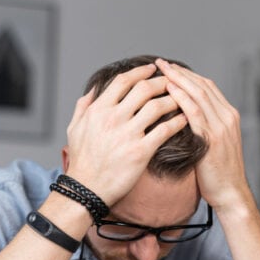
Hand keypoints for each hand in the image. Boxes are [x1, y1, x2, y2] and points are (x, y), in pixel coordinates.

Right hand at [64, 63, 187, 205]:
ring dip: (173, 99)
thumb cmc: (81, 161)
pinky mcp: (140, 151)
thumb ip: (84, 106)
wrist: (86, 189)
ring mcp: (127, 134)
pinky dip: (177, 122)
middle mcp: (113, 118)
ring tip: (182, 99)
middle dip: (162, 82)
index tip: (152, 69)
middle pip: (144, 89)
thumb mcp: (75, 128)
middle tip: (172, 81)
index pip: (123, 81)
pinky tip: (184, 120)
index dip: (140, 72)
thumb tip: (92, 89)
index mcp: (98, 110)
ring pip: (158, 106)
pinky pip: (165, 130)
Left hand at [155, 58, 251, 212]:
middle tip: (161, 63)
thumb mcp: (212, 144)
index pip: (207, 86)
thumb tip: (181, 117)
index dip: (187, 75)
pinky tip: (169, 91)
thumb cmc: (217, 173)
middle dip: (180, 72)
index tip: (169, 68)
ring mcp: (221, 127)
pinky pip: (195, 113)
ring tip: (161, 71)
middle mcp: (227, 117)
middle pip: (202, 85)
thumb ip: (202, 127)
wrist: (230, 193)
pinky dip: (182, 99)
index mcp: (228, 116)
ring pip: (199, 94)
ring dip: (178, 80)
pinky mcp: (212, 139)